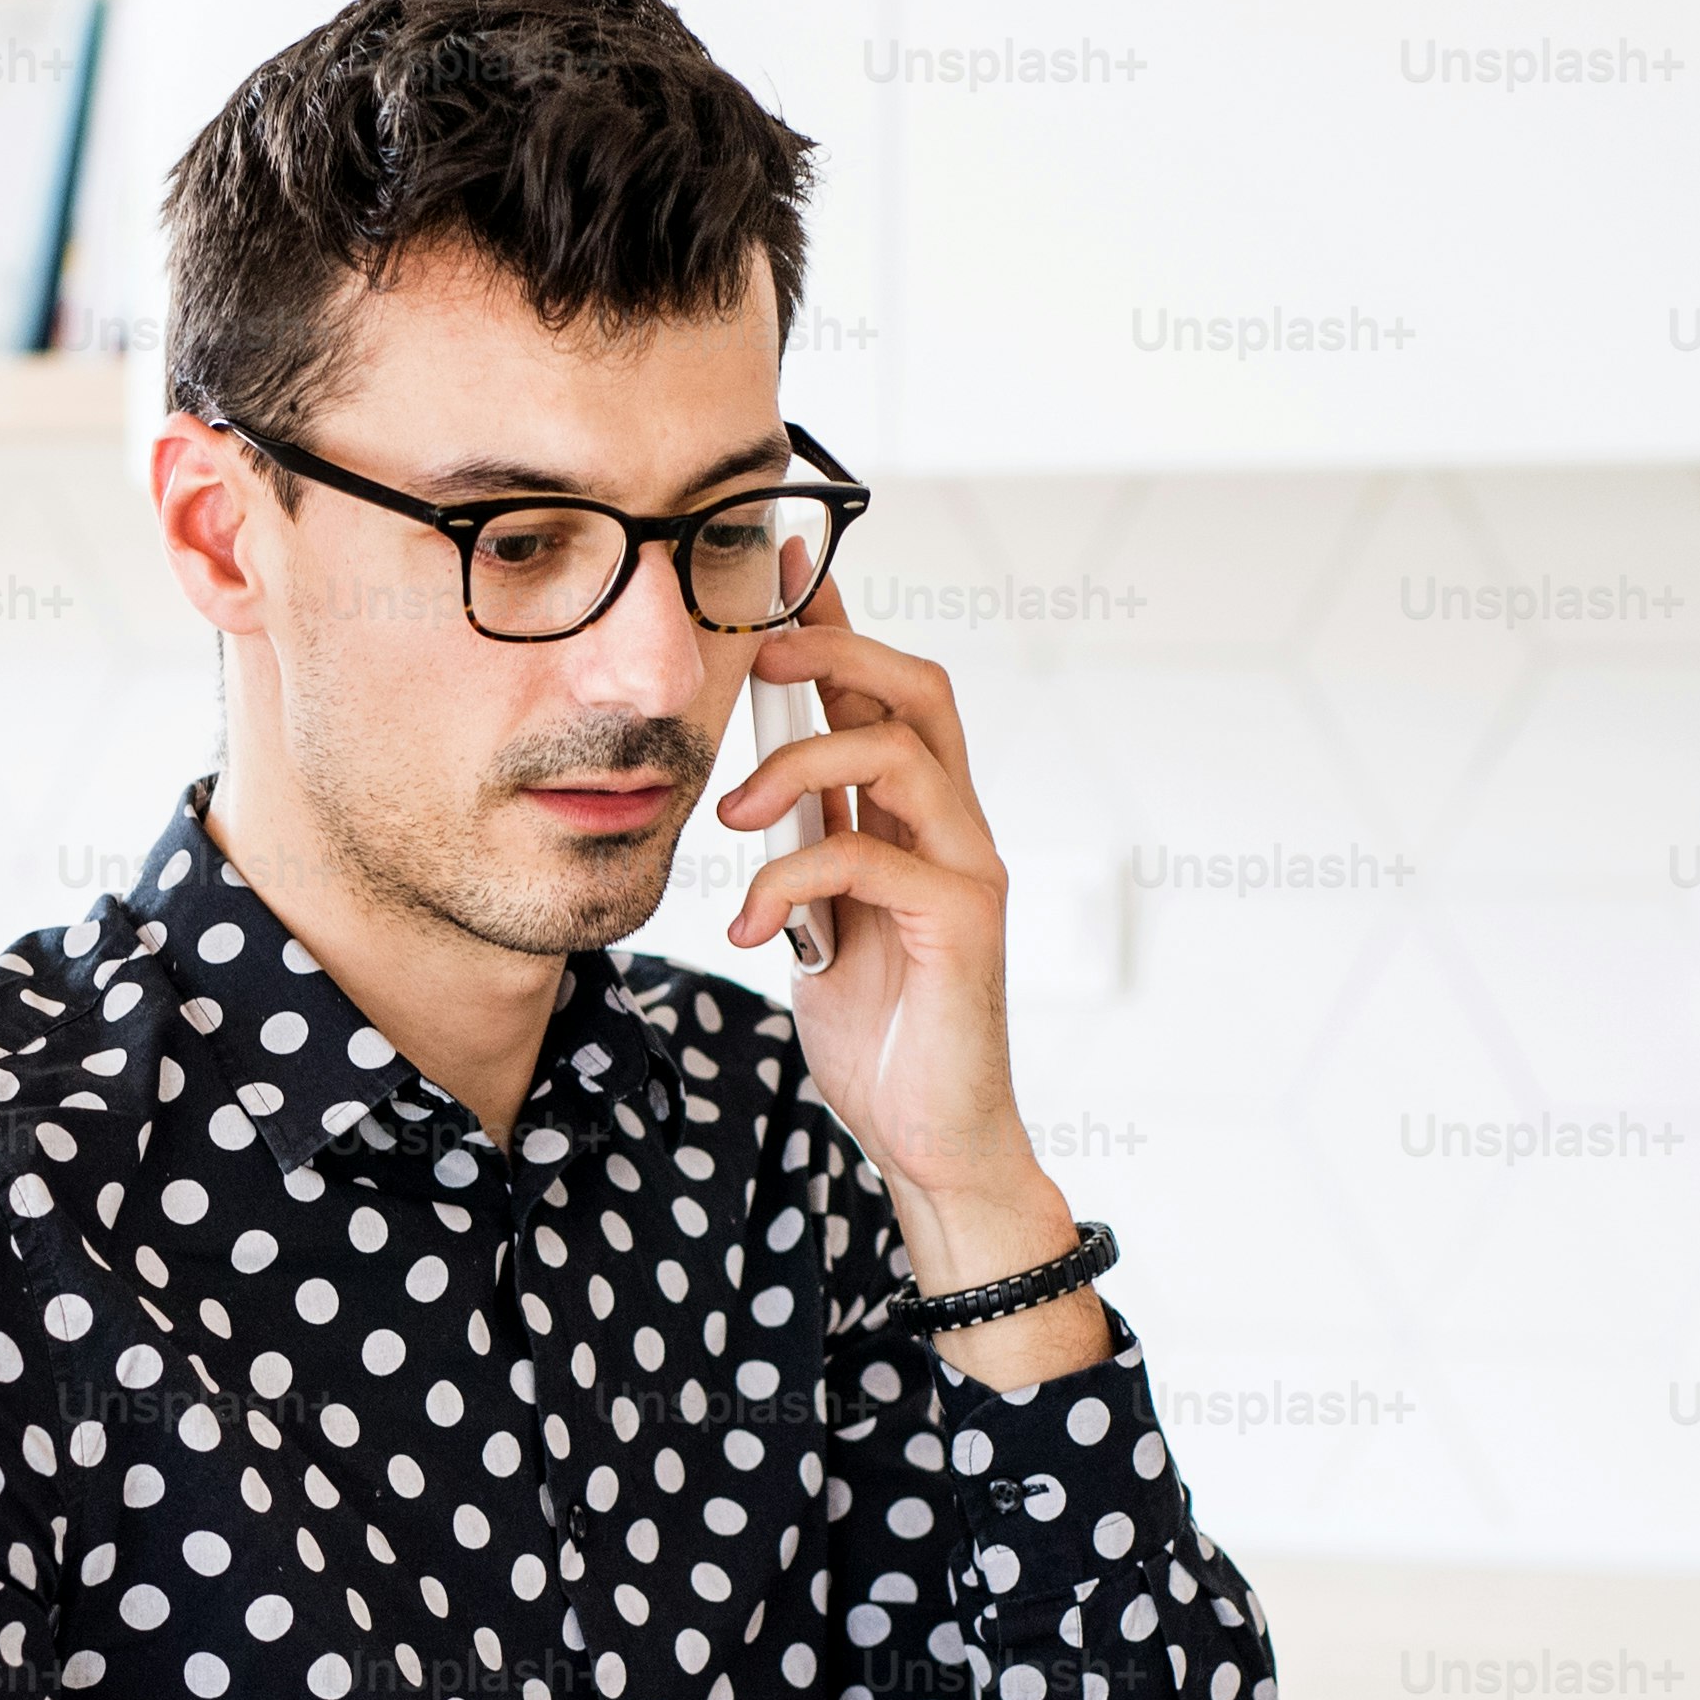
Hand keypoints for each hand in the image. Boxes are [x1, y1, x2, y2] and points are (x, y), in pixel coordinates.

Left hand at [712, 594, 1109, 1383]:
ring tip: (731, 821)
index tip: (779, 561)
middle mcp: (957, 826)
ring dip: (797, 762)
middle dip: (831, 647)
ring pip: (897, 748)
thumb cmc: (878, 1032)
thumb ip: (804, 850)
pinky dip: (794, 877)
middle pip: (915, 684)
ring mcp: (969, 869)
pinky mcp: (963, 923)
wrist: (932, 1139)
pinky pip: (874, 853)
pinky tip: (757, 926)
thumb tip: (750, 789)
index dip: (835, 619)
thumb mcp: (818, 920)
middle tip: (751, 653)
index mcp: (918, 816)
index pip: (884, 689)